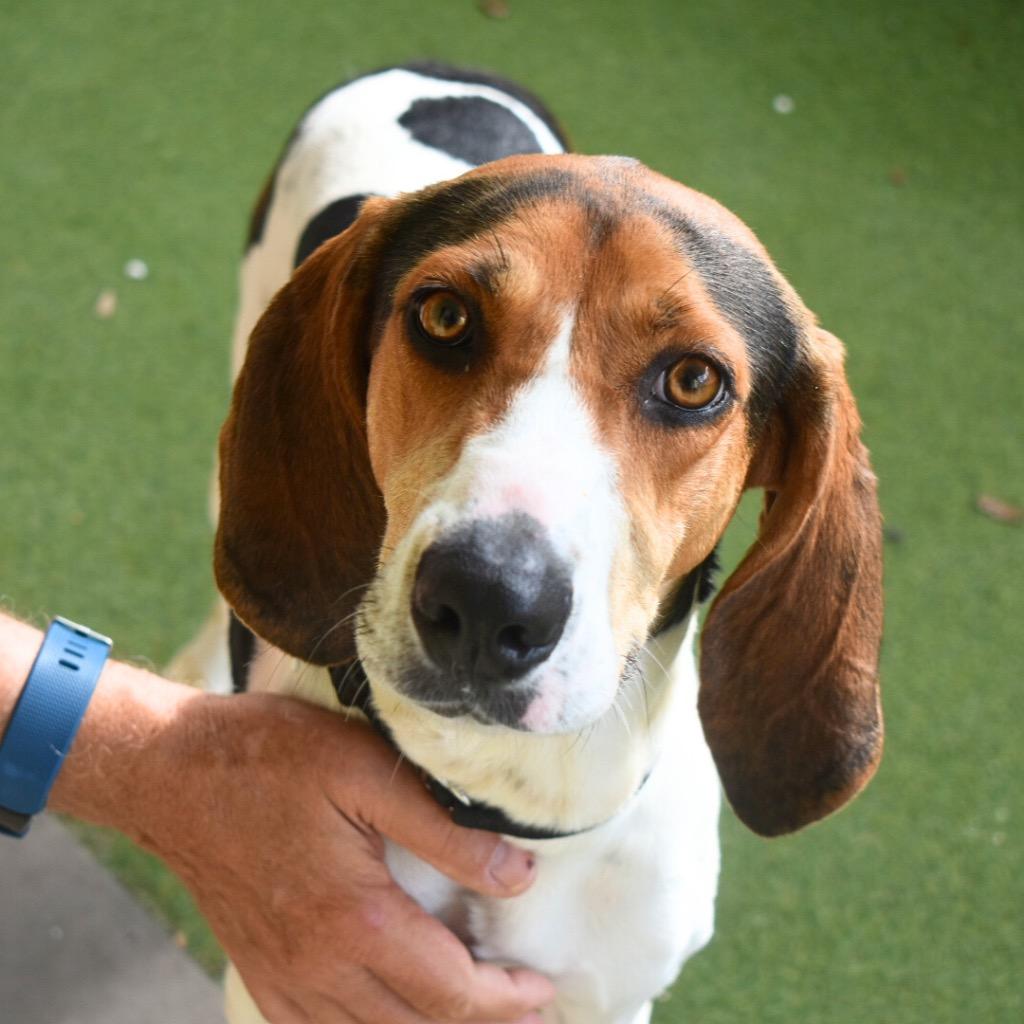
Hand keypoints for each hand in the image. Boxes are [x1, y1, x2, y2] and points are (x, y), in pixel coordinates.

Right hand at [130, 688, 554, 1022]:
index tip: (541, 988)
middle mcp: (320, 965)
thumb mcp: (368, 772)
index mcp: (357, 920)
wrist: (171, 773)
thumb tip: (516, 876)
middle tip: (523, 1005)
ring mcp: (284, 975)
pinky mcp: (260, 968)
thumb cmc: (269, 760)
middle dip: (478, 1022)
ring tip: (468, 1011)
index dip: (505, 999)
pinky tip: (381, 1018)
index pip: (451, 991)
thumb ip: (446, 832)